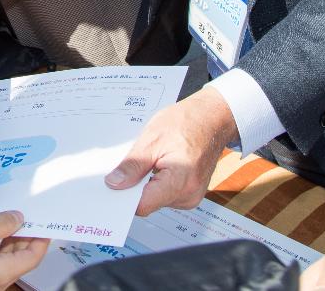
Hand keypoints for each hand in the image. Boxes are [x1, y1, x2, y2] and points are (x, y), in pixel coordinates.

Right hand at [0, 211, 50, 290]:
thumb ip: (1, 223)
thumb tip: (18, 219)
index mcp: (4, 273)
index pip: (33, 256)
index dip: (41, 238)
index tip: (44, 221)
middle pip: (21, 258)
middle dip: (26, 236)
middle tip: (27, 215)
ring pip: (7, 258)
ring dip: (11, 239)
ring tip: (9, 219)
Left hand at [104, 87, 238, 214]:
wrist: (212, 119)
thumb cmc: (187, 123)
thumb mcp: (151, 139)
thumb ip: (132, 166)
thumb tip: (114, 183)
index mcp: (180, 181)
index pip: (143, 206)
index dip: (124, 197)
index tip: (112, 186)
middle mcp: (188, 195)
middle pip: (148, 203)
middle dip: (134, 187)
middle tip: (130, 165)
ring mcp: (191, 197)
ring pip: (155, 200)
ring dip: (146, 184)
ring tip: (151, 160)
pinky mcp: (190, 194)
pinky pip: (165, 195)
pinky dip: (156, 183)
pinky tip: (158, 165)